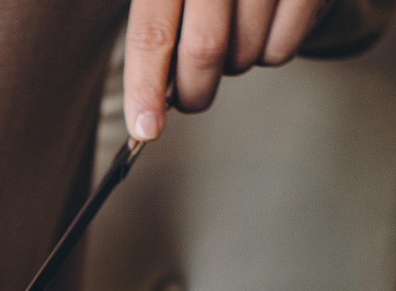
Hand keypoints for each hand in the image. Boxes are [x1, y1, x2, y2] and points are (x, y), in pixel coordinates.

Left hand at [123, 0, 325, 139]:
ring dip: (233, 63)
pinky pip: (282, 48)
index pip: (152, 34)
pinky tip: (265, 25)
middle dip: (193, 90)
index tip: (145, 128)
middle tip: (191, 96)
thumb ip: (157, 30)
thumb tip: (153, 93)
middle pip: (203, 50)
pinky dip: (269, 51)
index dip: (145, 86)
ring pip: (244, 53)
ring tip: (234, 34)